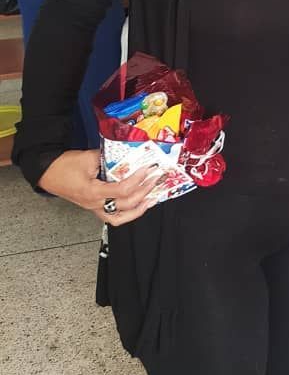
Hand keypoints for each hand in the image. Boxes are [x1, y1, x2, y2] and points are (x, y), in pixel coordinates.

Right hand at [38, 149, 162, 225]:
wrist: (47, 172)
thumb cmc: (64, 166)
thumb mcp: (87, 157)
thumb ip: (108, 158)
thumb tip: (127, 155)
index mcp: (93, 192)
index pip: (122, 190)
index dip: (138, 180)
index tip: (148, 169)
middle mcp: (95, 204)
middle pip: (125, 205)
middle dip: (144, 191)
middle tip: (155, 179)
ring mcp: (94, 208)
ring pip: (120, 219)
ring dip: (138, 210)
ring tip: (151, 199)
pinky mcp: (94, 207)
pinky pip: (114, 216)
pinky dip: (128, 212)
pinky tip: (138, 204)